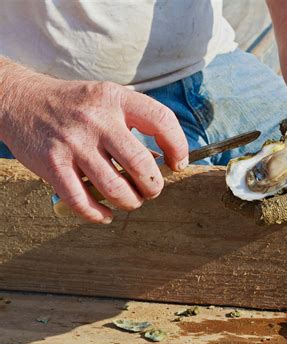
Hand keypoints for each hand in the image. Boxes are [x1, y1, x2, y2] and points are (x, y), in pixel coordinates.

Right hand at [0, 70, 187, 222]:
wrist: (21, 101)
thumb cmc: (75, 105)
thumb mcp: (108, 99)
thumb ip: (134, 122)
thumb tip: (164, 160)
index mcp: (116, 99)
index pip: (162, 120)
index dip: (178, 146)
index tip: (177, 163)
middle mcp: (97, 120)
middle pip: (141, 165)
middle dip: (154, 186)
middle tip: (152, 190)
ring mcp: (74, 143)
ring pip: (115, 188)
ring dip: (130, 202)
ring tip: (131, 201)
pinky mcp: (53, 165)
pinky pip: (82, 201)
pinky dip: (99, 215)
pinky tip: (106, 214)